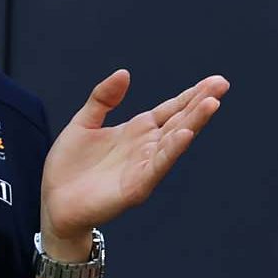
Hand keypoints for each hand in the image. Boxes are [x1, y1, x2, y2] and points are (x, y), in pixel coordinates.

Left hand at [40, 70, 226, 243]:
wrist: (54, 204)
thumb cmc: (69, 168)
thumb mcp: (83, 123)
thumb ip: (103, 98)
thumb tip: (125, 73)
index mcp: (137, 130)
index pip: (171, 109)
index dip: (192, 94)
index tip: (215, 81)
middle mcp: (147, 147)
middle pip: (180, 120)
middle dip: (201, 102)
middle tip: (223, 84)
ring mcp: (144, 166)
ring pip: (174, 141)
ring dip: (194, 123)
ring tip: (212, 104)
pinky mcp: (136, 187)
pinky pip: (157, 166)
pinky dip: (172, 151)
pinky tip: (184, 135)